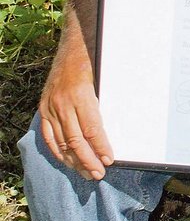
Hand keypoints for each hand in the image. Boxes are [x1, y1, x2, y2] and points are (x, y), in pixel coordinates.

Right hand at [38, 48, 112, 179]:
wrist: (72, 46)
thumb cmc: (93, 62)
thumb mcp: (104, 79)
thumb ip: (104, 104)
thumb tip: (114, 131)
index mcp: (80, 95)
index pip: (92, 129)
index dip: (100, 146)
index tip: (109, 159)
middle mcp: (63, 103)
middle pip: (76, 140)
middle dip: (88, 160)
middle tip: (99, 173)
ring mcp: (50, 107)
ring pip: (62, 141)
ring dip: (75, 160)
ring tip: (87, 172)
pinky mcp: (44, 109)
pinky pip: (49, 136)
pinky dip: (59, 151)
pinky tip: (68, 161)